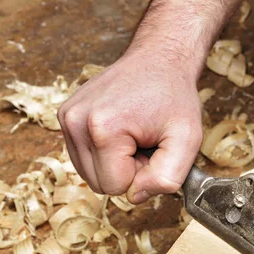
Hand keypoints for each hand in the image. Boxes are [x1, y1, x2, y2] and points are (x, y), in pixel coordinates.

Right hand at [58, 46, 202, 202]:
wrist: (160, 57)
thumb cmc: (174, 95)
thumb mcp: (187, 138)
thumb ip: (167, 177)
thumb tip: (136, 196)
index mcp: (102, 129)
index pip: (116, 187)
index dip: (141, 173)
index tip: (152, 146)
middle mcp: (75, 122)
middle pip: (100, 184)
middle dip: (127, 170)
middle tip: (144, 141)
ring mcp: (67, 117)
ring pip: (90, 174)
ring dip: (116, 163)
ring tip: (133, 135)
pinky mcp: (65, 115)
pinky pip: (83, 157)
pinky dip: (104, 152)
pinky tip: (121, 130)